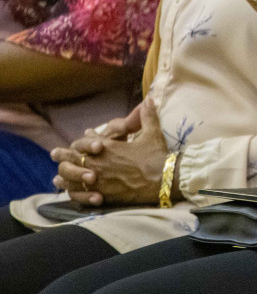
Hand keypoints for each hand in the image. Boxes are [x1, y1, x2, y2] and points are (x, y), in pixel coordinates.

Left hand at [51, 97, 173, 205]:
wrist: (164, 181)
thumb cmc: (158, 157)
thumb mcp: (153, 134)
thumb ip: (147, 116)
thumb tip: (149, 98)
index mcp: (107, 147)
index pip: (85, 142)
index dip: (82, 140)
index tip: (82, 137)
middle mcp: (98, 163)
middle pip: (71, 158)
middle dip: (62, 155)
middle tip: (55, 154)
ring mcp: (98, 180)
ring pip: (70, 177)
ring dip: (63, 176)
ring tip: (58, 177)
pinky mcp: (102, 195)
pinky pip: (79, 193)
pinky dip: (72, 192)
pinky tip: (68, 192)